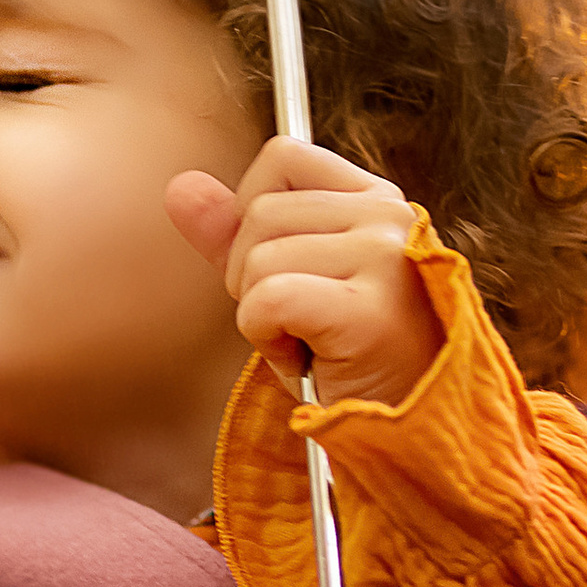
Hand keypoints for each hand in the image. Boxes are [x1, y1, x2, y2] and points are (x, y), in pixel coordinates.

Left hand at [167, 138, 444, 404]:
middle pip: (259, 212)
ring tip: (311, 344)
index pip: (282, 157)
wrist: (405, 429)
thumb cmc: (352, 361)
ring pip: (258, 259)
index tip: (282, 271)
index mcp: (378, 199)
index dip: (253, 215)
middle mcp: (390, 215)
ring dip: (262, 317)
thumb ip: (236, 234)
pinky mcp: (371, 310)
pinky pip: (267, 300)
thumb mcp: (292, 283)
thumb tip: (181, 187)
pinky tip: (309, 362)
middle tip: (301, 324)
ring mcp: (385, 257)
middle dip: (252, 279)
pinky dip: (268, 340)